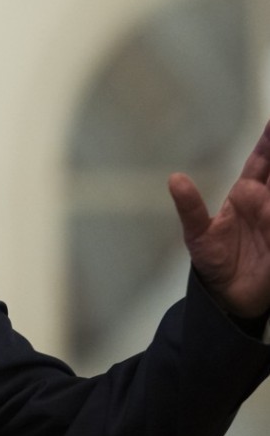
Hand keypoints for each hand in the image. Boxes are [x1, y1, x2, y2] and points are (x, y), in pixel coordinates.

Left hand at [169, 119, 269, 318]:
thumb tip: (175, 179)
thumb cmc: (213, 258)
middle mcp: (268, 203)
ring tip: (264, 176)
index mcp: (247, 195)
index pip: (263, 161)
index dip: (269, 141)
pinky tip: (269, 211)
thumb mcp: (197, 232)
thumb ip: (190, 207)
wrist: (227, 294)